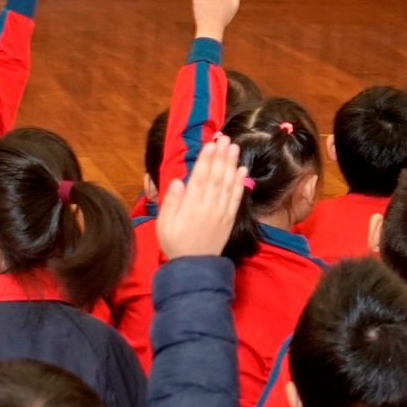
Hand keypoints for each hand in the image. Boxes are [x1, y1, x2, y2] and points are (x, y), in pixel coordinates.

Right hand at [157, 136, 243, 260]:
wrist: (194, 267)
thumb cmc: (175, 244)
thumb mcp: (164, 226)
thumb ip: (171, 203)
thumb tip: (178, 181)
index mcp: (191, 208)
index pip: (199, 179)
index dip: (206, 160)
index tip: (210, 145)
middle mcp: (208, 208)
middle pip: (216, 178)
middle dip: (220, 157)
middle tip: (225, 139)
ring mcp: (221, 213)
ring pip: (227, 185)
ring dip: (231, 165)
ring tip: (234, 148)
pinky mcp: (229, 219)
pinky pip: (236, 199)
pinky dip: (240, 184)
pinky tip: (242, 170)